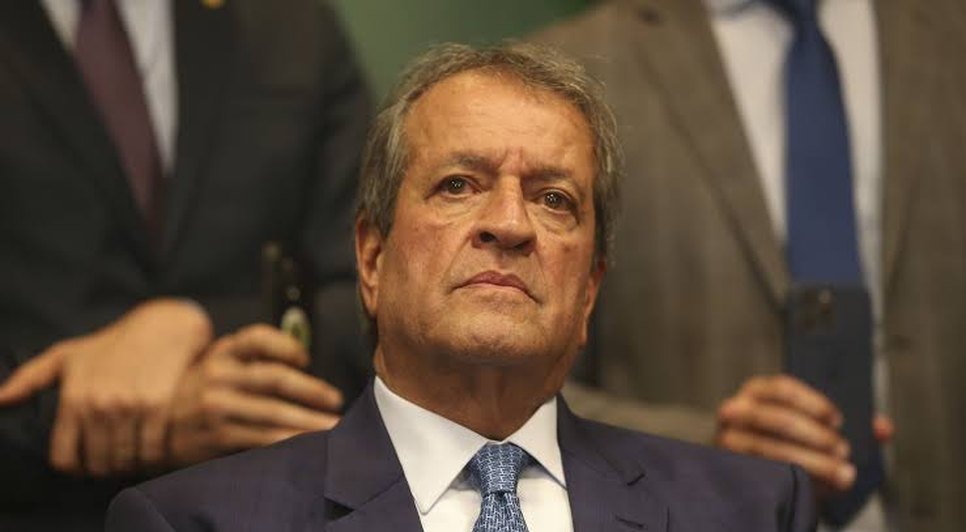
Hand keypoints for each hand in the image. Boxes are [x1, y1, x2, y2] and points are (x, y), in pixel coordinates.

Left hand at [0, 299, 212, 475]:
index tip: (87, 463)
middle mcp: (98, 405)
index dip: (75, 467)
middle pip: (98, 464)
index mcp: (73, 398)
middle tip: (114, 461)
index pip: (65, 458)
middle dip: (105, 468)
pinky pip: (151, 450)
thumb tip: (0, 399)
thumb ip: (29, 379)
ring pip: (125, 461)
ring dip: (129, 465)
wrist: (162, 328)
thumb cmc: (111, 344)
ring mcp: (129, 407)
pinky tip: (153, 448)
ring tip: (133, 458)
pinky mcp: (157, 407)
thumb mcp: (66, 355)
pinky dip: (152, 457)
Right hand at [167, 324, 342, 466]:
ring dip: (308, 423)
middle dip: (312, 391)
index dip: (287, 346)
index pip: (258, 338)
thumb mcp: (220, 363)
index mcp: (223, 353)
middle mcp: (219, 376)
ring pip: (273, 414)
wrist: (159, 427)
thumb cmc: (204, 390)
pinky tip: (307, 447)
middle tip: (336, 401)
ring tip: (333, 430)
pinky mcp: (219, 437)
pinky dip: (288, 443)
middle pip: (275, 378)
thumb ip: (254, 358)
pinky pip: (262, 440)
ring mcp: (217, 408)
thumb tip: (303, 362)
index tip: (307, 359)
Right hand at [716, 375, 865, 493]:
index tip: (839, 420)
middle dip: (816, 437)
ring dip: (811, 462)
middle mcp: (736, 410)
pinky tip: (813, 486)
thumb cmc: (790, 445)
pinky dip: (790, 479)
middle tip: (844, 451)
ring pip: (769, 449)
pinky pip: (759, 472)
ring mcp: (727, 439)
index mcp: (758, 392)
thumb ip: (851, 425)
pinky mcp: (727, 465)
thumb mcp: (817, 430)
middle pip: (778, 419)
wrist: (759, 476)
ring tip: (841, 474)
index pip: (782, 388)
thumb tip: (883, 428)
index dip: (813, 403)